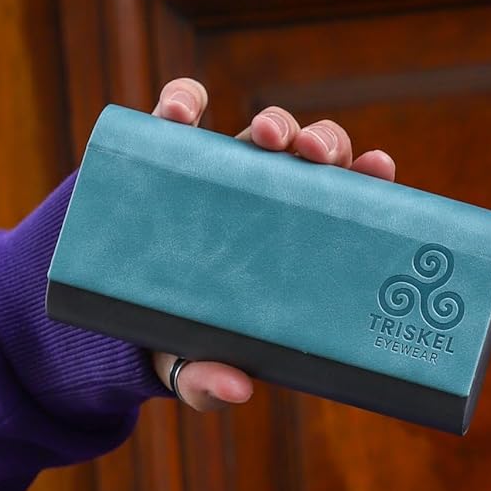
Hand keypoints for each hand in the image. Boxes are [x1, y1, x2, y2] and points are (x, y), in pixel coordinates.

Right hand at [145, 78, 396, 411]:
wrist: (109, 315)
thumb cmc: (178, 339)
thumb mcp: (194, 368)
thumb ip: (212, 383)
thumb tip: (236, 390)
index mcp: (297, 242)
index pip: (345, 202)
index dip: (368, 179)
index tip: (381, 168)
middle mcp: (269, 198)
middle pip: (312, 155)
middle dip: (324, 142)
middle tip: (316, 156)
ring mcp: (222, 171)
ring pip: (262, 128)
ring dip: (274, 120)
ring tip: (267, 134)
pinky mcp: (166, 155)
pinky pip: (179, 113)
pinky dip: (181, 99)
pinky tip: (177, 113)